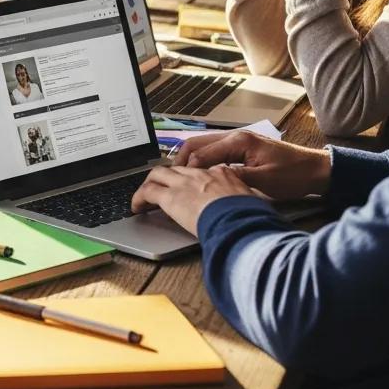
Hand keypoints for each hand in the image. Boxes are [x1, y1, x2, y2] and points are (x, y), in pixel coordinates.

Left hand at [131, 164, 252, 235]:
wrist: (241, 221)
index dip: (191, 179)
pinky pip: (147, 192)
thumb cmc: (252, 217)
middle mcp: (200, 174)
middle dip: (167, 176)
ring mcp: (184, 183)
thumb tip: (250, 213)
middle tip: (161, 186)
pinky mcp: (170, 197)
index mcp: (222, 174)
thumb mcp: (253, 204)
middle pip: (177, 168)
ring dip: (149, 183)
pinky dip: (138, 198)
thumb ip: (245, 202)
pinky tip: (136, 207)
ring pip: (158, 174)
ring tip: (144, 195)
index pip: (201, 171)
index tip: (189, 187)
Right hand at [175, 130, 331, 199]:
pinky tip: (200, 174)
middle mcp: (234, 136)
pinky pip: (214, 150)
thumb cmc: (293, 175)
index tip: (175, 182)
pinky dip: (201, 160)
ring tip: (179, 176)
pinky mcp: (242, 148)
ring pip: (203, 145)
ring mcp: (237, 141)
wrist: (317, 169)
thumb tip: (208, 180)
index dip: (187, 169)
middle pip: (196, 143)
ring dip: (190, 159)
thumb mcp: (263, 181)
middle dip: (180, 159)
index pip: (202, 153)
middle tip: (170, 177)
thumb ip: (234, 178)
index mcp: (238, 142)